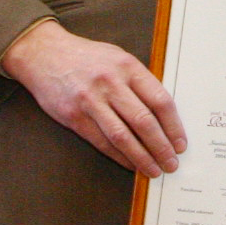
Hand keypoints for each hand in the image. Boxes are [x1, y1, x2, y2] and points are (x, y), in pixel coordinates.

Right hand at [0, 20, 185, 176]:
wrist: (44, 54)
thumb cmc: (89, 57)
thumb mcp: (119, 58)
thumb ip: (140, 82)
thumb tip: (165, 113)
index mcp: (128, 67)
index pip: (160, 100)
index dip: (174, 126)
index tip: (181, 143)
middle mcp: (111, 84)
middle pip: (144, 122)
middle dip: (161, 147)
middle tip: (171, 163)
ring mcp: (90, 101)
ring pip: (122, 136)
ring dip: (141, 157)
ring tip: (154, 170)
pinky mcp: (73, 116)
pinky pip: (100, 141)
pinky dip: (118, 156)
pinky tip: (130, 164)